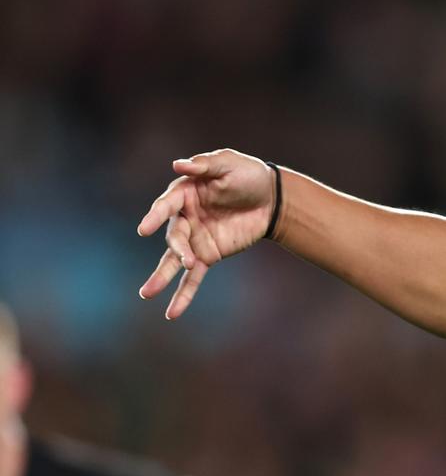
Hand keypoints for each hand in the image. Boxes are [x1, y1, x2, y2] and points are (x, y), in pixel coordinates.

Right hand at [136, 149, 275, 318]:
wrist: (272, 197)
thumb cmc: (247, 174)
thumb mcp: (228, 163)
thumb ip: (204, 165)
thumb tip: (177, 164)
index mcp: (184, 193)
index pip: (166, 205)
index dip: (155, 216)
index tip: (144, 230)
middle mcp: (185, 217)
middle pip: (174, 236)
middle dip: (177, 248)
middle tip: (184, 259)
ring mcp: (196, 239)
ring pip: (174, 261)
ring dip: (162, 277)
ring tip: (147, 294)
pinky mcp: (209, 255)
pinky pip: (193, 277)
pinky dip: (184, 294)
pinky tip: (172, 312)